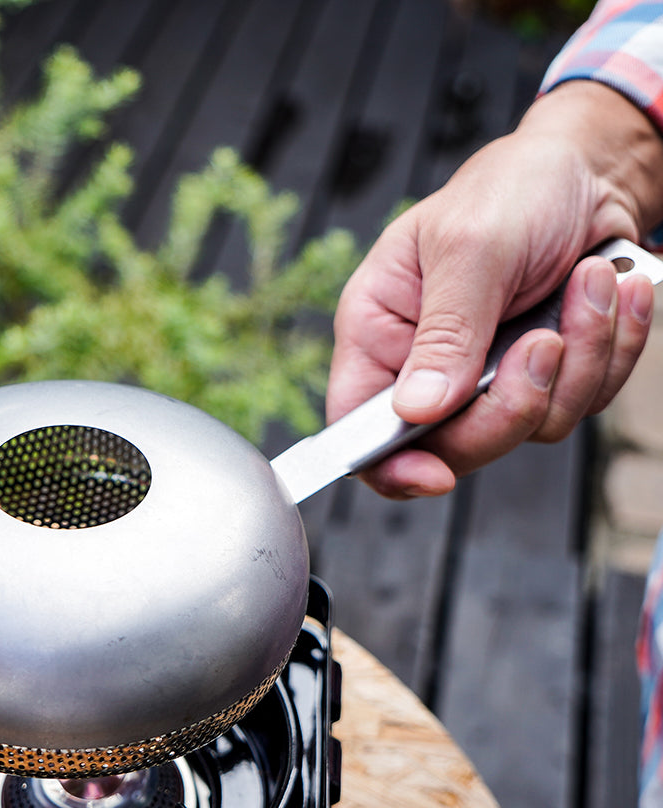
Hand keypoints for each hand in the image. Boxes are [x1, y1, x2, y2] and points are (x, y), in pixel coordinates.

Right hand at [327, 81, 661, 498]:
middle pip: (451, 446)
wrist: (591, 170)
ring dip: (578, 361)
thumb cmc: (513, 189)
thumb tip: (417, 410)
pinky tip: (611, 295)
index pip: (357, 428)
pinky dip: (609, 352)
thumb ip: (445, 331)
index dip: (389, 465)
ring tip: (590, 284)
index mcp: (378, 332)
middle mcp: (423, 365)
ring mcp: (484, 378)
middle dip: (512, 403)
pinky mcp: (541, 377)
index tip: (435, 475)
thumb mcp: (471, 247)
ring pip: (529, 428)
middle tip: (543, 341)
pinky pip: (579, 403)